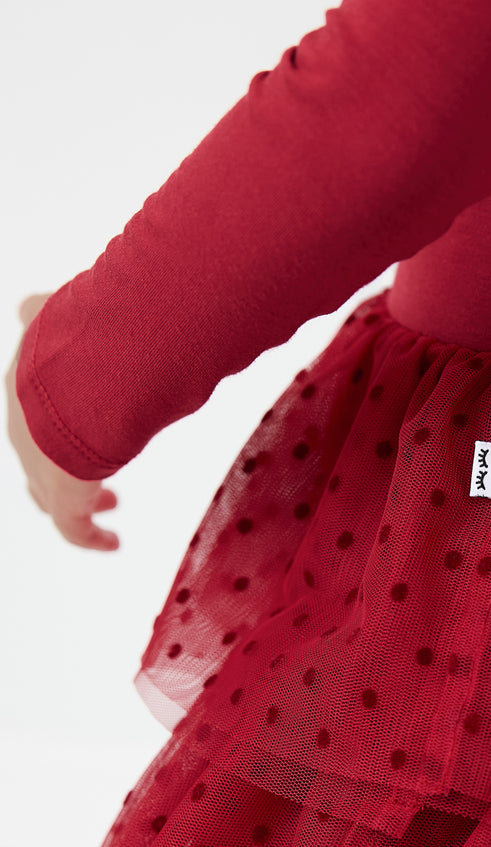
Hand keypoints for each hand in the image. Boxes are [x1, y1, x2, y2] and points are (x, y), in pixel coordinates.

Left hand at [6, 293, 119, 550]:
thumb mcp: (55, 316)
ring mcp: (41, 469)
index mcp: (23, 393)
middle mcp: (25, 434)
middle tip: (92, 477)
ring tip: (107, 507)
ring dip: (79, 502)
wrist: (80, 381)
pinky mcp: (63, 498)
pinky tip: (111, 543)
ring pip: (51, 495)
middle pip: (37, 461)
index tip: (76, 432)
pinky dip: (90, 537)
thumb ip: (45, 312)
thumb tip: (34, 304)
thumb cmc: (77, 345)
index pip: (29, 419)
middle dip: (64, 469)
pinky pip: (73, 527)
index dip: (51, 428)